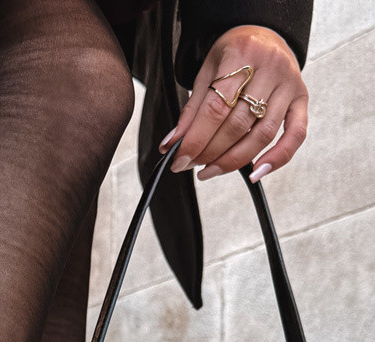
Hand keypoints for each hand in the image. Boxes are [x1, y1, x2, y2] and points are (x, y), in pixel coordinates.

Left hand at [159, 25, 308, 182]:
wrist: (263, 34)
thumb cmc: (234, 53)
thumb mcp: (207, 72)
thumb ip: (192, 109)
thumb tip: (174, 144)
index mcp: (242, 54)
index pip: (216, 108)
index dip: (196, 139)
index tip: (180, 159)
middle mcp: (271, 67)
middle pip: (238, 125)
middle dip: (211, 152)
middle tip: (193, 165)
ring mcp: (289, 84)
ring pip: (263, 135)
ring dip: (234, 160)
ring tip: (212, 169)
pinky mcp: (301, 99)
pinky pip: (296, 134)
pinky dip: (277, 158)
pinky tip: (255, 173)